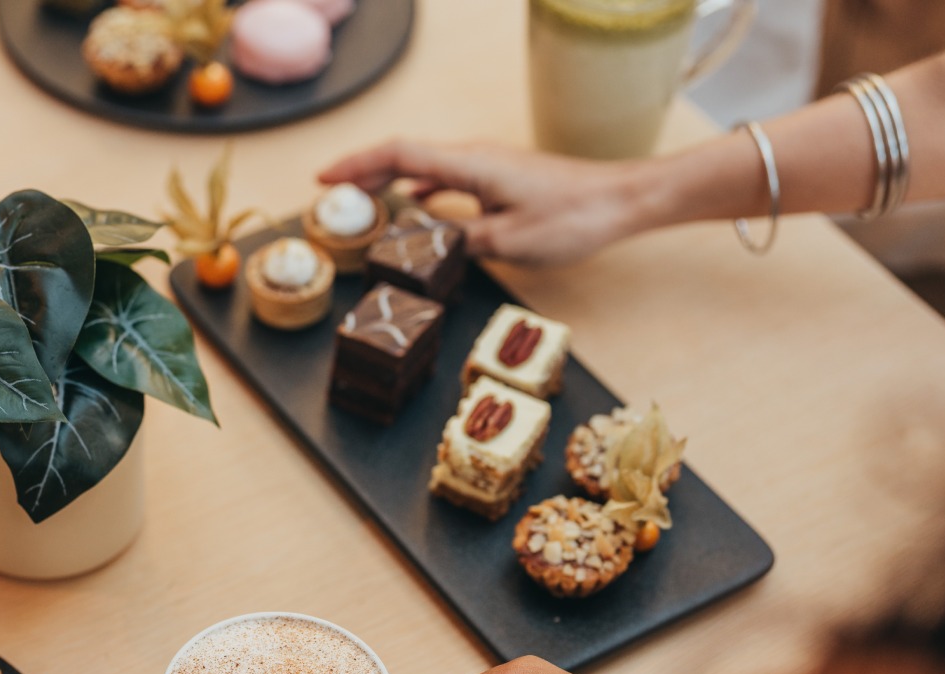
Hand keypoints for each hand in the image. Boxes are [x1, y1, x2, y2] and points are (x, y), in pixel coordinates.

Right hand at [318, 140, 650, 266]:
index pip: (398, 156)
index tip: (324, 180)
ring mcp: (488, 169)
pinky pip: (447, 181)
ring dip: (389, 183)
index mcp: (469, 165)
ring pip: (424, 170)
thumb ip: (459, 243)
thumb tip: (423, 246)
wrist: (620, 202)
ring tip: (361, 204)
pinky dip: (420, 193)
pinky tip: (412, 208)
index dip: (356, 166)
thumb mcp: (509, 242)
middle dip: (363, 174)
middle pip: (404, 158)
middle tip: (330, 196)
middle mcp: (474, 159)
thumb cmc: (573, 217)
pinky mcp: (501, 181)